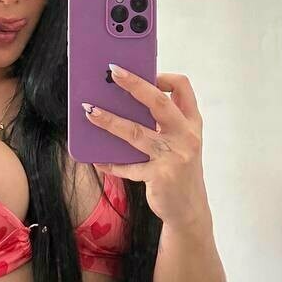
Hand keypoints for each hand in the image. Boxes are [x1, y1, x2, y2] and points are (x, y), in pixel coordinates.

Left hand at [83, 66, 210, 229]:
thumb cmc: (180, 170)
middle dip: (134, 84)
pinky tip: (97, 159)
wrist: (189, 209)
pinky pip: (128, 166)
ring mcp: (174, 156)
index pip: (183, 87)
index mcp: (191, 123)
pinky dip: (111, 163)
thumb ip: (165, 122)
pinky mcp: (160, 176)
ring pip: (137, 132)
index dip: (163, 76)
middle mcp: (186, 136)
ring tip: (90, 112)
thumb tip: (127, 101)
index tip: (144, 72)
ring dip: (110, 120)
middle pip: (159, 102)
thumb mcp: (181, 142)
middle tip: (113, 72)